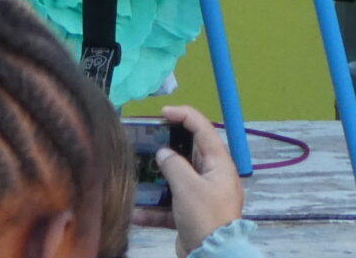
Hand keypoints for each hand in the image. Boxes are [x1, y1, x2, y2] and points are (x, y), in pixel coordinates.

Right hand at [145, 106, 244, 256]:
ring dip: (156, 180)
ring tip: (137, 173)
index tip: (162, 113)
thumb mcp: (188, 186)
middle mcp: (212, 178)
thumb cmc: (205, 217)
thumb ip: (173, 164)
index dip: (184, 116)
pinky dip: (154, 209)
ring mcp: (201, 198)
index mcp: (219, 165)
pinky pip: (170, 206)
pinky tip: (137, 212)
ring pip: (176, 180)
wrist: (213, 257)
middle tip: (146, 140)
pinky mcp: (190, 216)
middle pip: (188, 154)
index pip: (203, 129)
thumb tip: (163, 153)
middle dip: (165, 148)